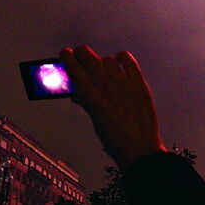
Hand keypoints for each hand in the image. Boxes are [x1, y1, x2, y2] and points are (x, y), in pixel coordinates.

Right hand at [59, 46, 165, 168]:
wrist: (140, 150)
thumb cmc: (116, 141)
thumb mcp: (95, 122)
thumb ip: (86, 103)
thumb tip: (76, 92)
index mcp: (94, 100)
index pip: (76, 71)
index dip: (68, 59)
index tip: (65, 54)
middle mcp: (109, 90)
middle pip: (90, 60)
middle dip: (81, 53)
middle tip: (79, 54)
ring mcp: (125, 87)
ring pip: (108, 60)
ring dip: (102, 61)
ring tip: (101, 67)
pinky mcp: (140, 86)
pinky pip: (129, 62)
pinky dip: (122, 58)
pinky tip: (118, 61)